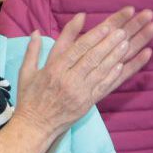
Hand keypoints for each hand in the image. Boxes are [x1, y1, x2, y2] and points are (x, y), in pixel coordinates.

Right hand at [13, 8, 152, 138]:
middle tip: (122, 31)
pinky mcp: (87, 103)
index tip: (106, 26)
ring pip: (100, 71)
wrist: (35, 126)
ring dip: (115, 56)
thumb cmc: (29, 98)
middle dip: (109, 43)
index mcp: (53, 70)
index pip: (77, 49)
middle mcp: (68, 80)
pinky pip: (103, 88)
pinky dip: (113, 76)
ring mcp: (80, 93)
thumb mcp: (25, 72)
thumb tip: (36, 31)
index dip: (93, 37)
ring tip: (127, 42)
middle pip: (92, 58)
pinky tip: (122, 65)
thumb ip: (32, 50)